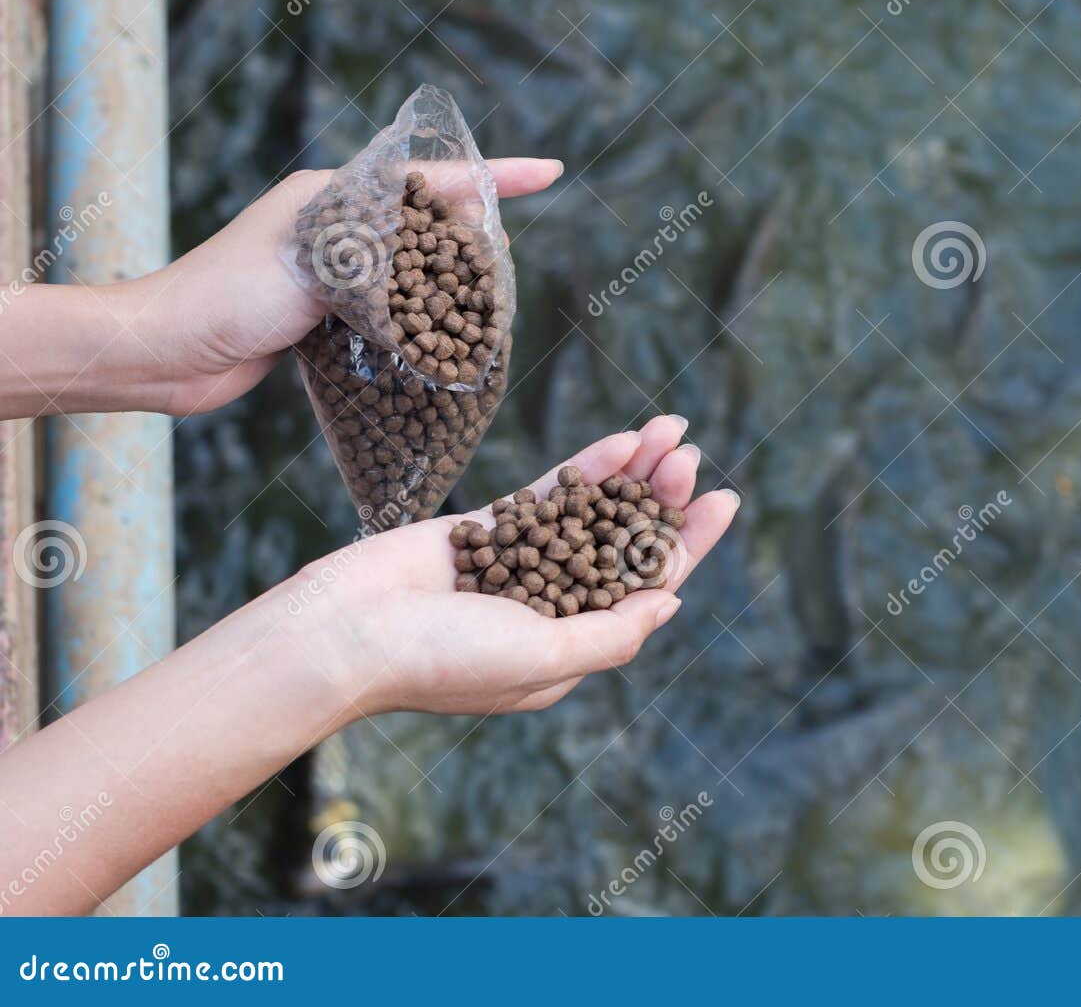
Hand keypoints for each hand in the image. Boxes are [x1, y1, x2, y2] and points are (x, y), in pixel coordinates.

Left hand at [124, 157, 563, 415]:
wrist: (163, 352)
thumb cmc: (225, 296)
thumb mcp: (312, 262)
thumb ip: (376, 253)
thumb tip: (442, 258)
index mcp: (332, 196)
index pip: (428, 177)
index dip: (493, 177)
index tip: (550, 174)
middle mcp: (334, 227)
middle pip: (426, 223)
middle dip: (475, 238)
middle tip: (513, 267)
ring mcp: (328, 272)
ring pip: (410, 271)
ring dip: (447, 288)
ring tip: (492, 307)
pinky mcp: (321, 316)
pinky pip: (387, 312)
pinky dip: (415, 324)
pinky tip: (441, 344)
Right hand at [282, 415, 737, 716]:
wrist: (342, 633)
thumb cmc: (441, 661)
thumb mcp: (543, 659)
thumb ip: (612, 633)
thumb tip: (672, 603)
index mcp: (569, 649)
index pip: (647, 590)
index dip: (687, 545)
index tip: (724, 500)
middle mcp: (550, 606)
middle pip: (624, 544)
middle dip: (663, 501)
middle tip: (694, 459)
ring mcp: (519, 563)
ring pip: (592, 512)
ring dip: (633, 474)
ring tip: (672, 432)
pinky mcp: (486, 528)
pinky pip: (549, 494)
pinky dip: (587, 468)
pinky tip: (624, 440)